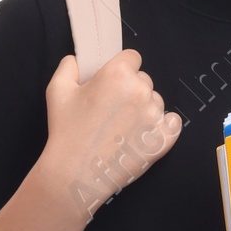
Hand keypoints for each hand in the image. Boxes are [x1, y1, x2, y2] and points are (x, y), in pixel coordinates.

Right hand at [41, 48, 181, 219]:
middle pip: (144, 80)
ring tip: (121, 127)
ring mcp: (154, 115)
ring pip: (156, 102)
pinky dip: (163, 126)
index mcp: (118, 73)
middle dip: (131, 90)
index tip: (112, 83)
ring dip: (144, 109)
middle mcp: (140, 90)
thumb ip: (68, 66)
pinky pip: (173, 123)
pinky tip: (146, 133)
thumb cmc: (67, 132)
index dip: (121, 69)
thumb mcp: (57, 91)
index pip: (132, 57)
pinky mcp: (162, 139)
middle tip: (112, 110)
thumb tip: (77, 61)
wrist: (76, 173)